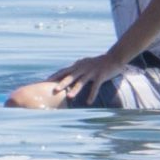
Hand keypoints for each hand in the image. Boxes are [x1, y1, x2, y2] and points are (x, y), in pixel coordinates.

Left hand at [7, 54, 121, 109]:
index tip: (45, 81)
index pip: (64, 71)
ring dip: (75, 90)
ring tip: (69, 97)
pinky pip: (96, 87)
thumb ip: (77, 67)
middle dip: (62, 83)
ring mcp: (92, 72)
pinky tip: (88, 102)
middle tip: (53, 90)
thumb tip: (67, 72)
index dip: (55, 76)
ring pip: (82, 82)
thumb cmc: (99, 62)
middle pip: (70, 76)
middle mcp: (83, 68)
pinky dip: (92, 95)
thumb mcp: (85, 63)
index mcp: (78, 65)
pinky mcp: (101, 76)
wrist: (115, 57)